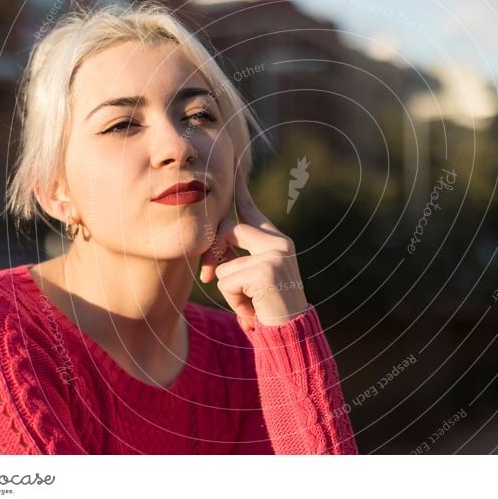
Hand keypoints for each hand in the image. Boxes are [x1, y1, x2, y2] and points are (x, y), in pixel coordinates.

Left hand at [199, 171, 308, 331]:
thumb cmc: (268, 309)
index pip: (251, 210)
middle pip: (228, 231)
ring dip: (228, 289)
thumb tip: (211, 263)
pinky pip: (227, 281)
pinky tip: (253, 310)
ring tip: (249, 302)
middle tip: (206, 278)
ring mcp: (275, 256)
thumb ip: (235, 260)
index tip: (234, 163)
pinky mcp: (266, 271)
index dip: (240, 190)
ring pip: (225, 263)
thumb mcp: (250, 280)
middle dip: (212, 254)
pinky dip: (232, 300)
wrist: (291, 334)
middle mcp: (280, 243)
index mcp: (277, 241)